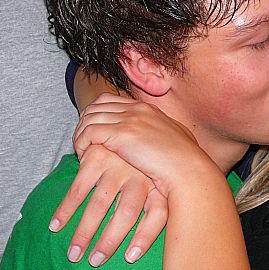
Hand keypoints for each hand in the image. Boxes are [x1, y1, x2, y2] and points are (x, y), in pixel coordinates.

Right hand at [49, 144, 167, 266]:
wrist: (134, 120)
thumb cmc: (151, 159)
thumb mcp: (164, 176)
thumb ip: (166, 201)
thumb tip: (171, 237)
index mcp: (159, 181)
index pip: (157, 214)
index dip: (145, 237)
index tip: (130, 258)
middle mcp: (139, 175)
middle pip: (126, 214)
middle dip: (109, 241)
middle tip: (95, 263)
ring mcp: (117, 165)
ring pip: (99, 205)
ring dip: (84, 232)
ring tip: (73, 255)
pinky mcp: (97, 156)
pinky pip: (79, 188)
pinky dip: (66, 209)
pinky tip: (56, 226)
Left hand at [73, 94, 216, 196]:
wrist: (188, 169)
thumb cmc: (184, 162)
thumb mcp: (174, 140)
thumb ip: (162, 135)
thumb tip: (160, 142)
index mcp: (147, 109)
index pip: (110, 100)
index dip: (97, 114)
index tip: (93, 132)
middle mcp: (136, 110)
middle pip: (96, 106)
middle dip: (84, 122)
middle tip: (83, 142)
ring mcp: (128, 120)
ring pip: (89, 118)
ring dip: (80, 134)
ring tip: (82, 152)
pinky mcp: (120, 134)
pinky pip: (88, 133)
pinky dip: (82, 144)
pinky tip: (85, 158)